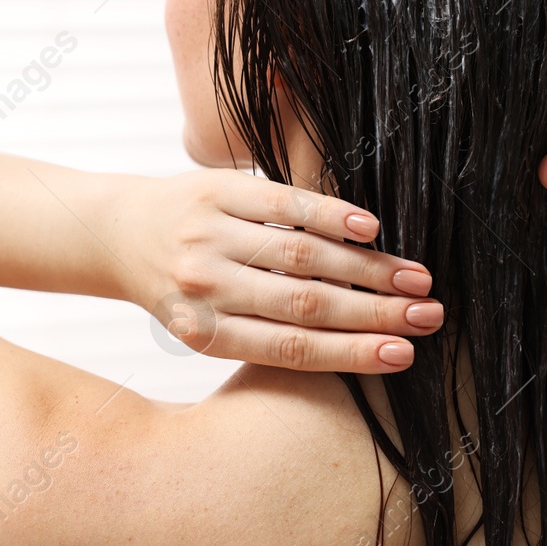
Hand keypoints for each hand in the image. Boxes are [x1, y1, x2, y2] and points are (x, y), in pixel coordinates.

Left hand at [116, 171, 441, 373]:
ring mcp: (209, 236)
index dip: (351, 353)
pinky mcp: (216, 190)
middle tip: (430, 317)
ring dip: (367, 268)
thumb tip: (360, 343)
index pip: (290, 349)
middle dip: (375, 313)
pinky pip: (283, 204)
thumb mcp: (207, 324)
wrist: (115, 232)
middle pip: (305, 304)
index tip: (404, 355)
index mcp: (204, 333)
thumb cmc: (179, 289)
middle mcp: (204, 288)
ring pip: (302, 255)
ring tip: (415, 279)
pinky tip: (372, 230)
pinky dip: (330, 216)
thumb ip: (268, 332)